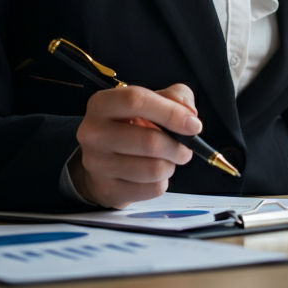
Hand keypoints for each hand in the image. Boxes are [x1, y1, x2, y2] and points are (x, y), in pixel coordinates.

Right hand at [69, 83, 201, 207]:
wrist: (103, 159)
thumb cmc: (130, 125)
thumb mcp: (151, 100)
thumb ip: (175, 97)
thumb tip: (189, 116)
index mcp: (102, 104)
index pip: (137, 101)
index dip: (171, 113)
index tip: (193, 125)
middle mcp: (93, 133)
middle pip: (149, 141)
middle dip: (178, 147)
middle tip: (184, 148)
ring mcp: (97, 164)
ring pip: (153, 169)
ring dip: (170, 165)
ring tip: (166, 159)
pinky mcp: (107, 190)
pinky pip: (151, 189)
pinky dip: (161, 182)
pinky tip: (152, 174)